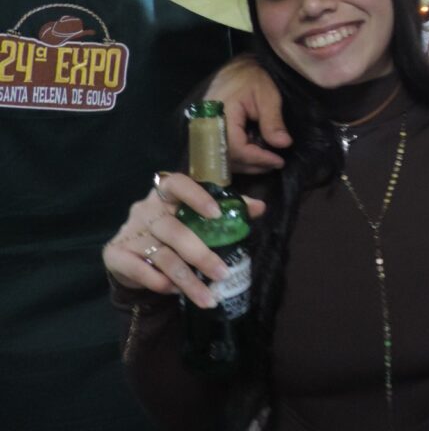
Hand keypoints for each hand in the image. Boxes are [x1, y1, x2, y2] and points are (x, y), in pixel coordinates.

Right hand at [103, 172, 265, 308]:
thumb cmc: (174, 230)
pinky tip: (175, 292)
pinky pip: (138, 269)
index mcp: (166, 194)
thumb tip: (259, 207)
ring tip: (208, 298)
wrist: (132, 256)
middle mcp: (145, 209)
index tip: (216, 214)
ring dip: (187, 280)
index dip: (196, 196)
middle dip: (201, 254)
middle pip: (174, 230)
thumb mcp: (197, 218)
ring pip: (162, 256)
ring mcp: (129, 231)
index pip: (177, 183)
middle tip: (223, 274)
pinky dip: (158, 282)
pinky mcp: (115, 253)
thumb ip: (227, 210)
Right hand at [205, 54, 290, 173]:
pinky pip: (221, 152)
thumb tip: (283, 144)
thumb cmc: (253, 77)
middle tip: (275, 163)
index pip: (235, 147)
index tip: (278, 161)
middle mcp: (207, 126)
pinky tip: (255, 154)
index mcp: (219, 115)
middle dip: (254, 165)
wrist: (238, 68)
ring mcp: (205, 131)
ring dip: (247, 164)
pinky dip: (239, 158)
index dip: (258, 158)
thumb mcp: (267, 95)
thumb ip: (273, 120)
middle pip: (227, 158)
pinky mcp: (209, 133)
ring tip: (268, 160)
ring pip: (223, 159)